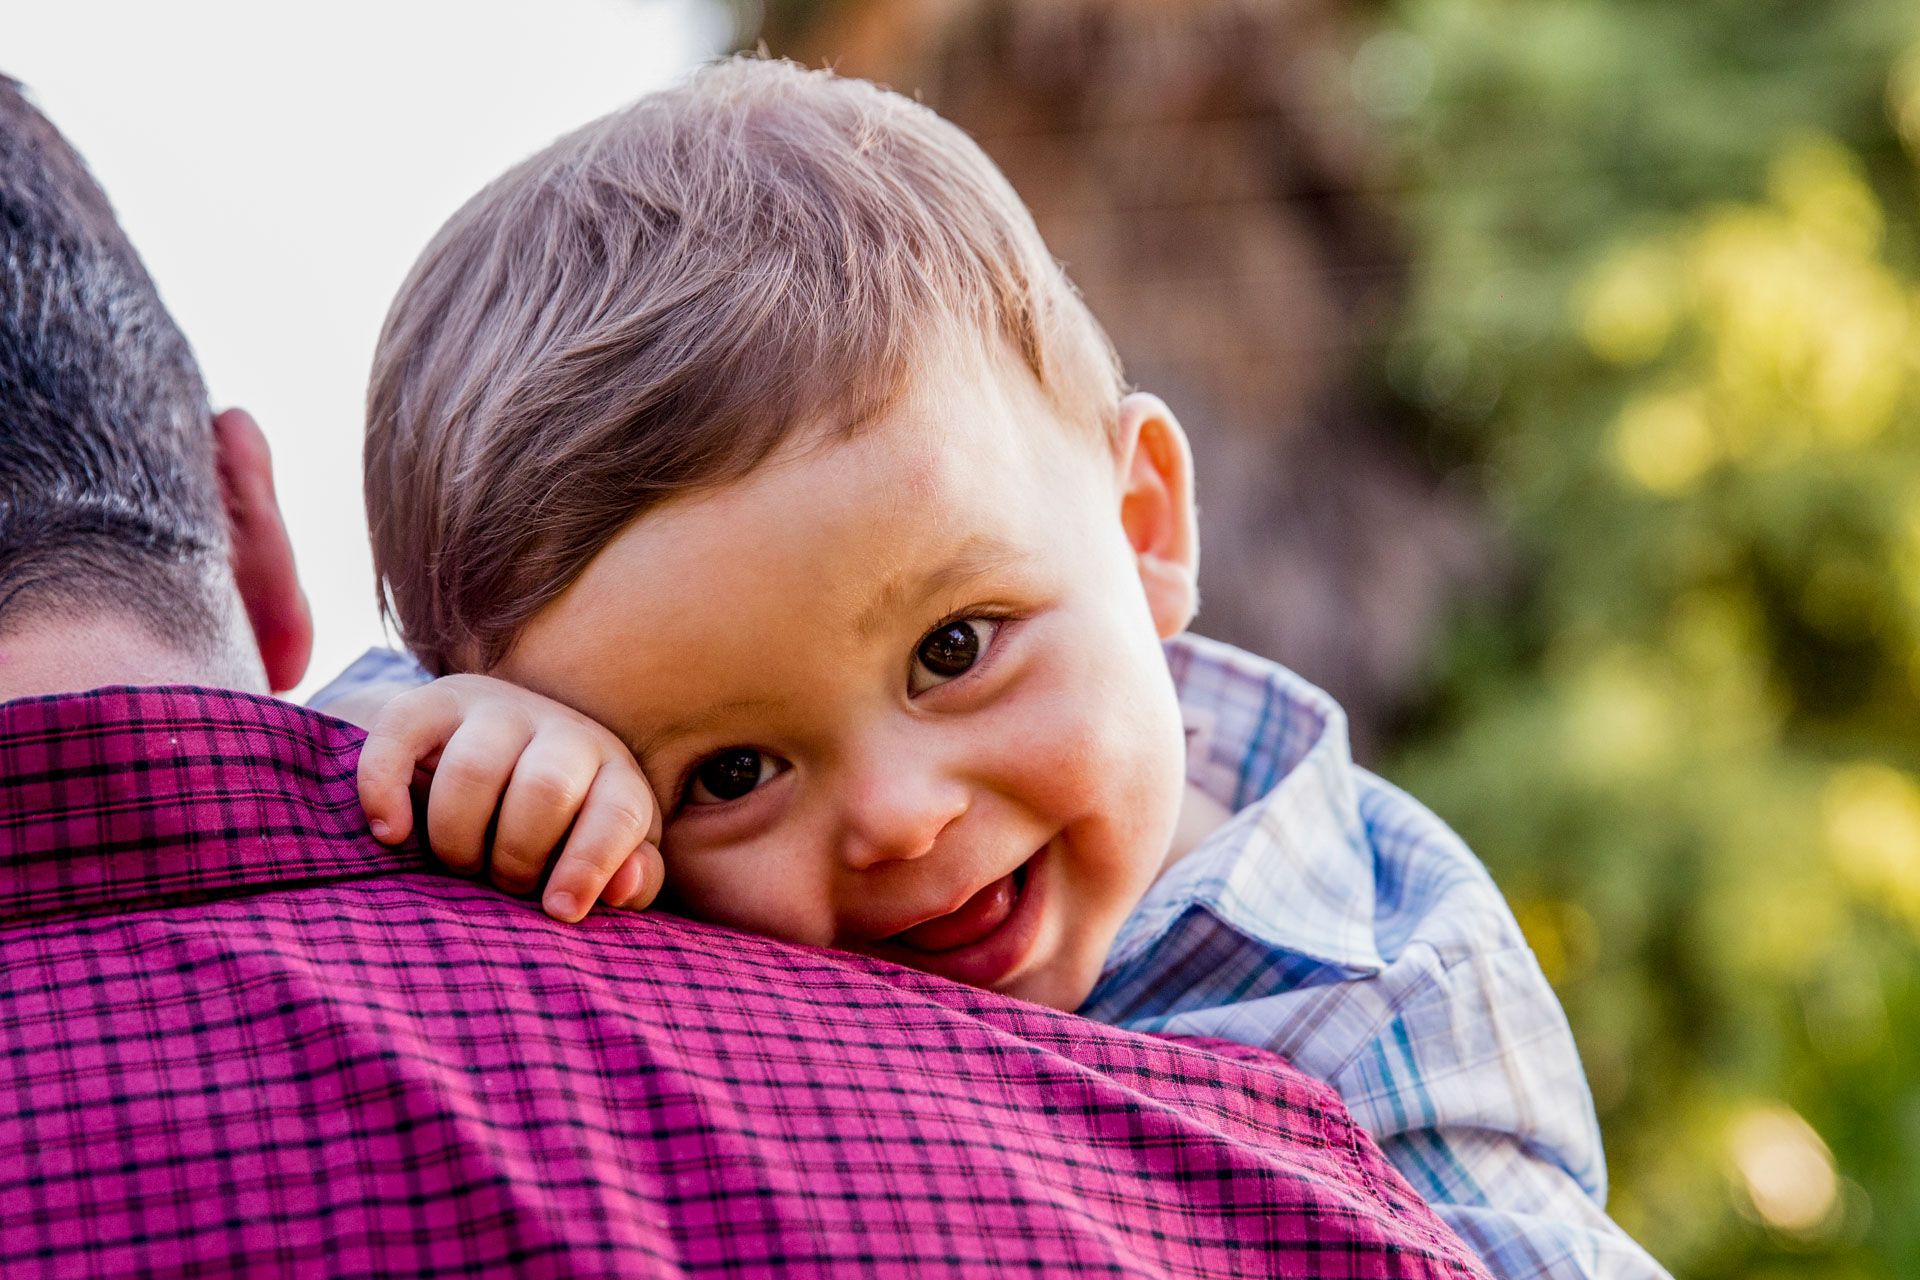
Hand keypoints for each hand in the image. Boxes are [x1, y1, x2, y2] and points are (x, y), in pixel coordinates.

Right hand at [356, 674, 664, 922]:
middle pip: (545, 789)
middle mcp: (561, 731)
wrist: (500, 762)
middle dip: (517, 856)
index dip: (589, 866)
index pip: (617, 811)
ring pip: (474, 768)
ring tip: (458, 864)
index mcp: (614, 772)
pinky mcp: (428, 705)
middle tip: (501, 885)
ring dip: (457, 837)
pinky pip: (400, 731)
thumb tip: (621, 889)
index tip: (558, 911)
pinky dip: (386, 788)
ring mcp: (494, 709)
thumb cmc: (560, 833)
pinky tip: (391, 834)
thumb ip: (629, 878)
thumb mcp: (605, 858)